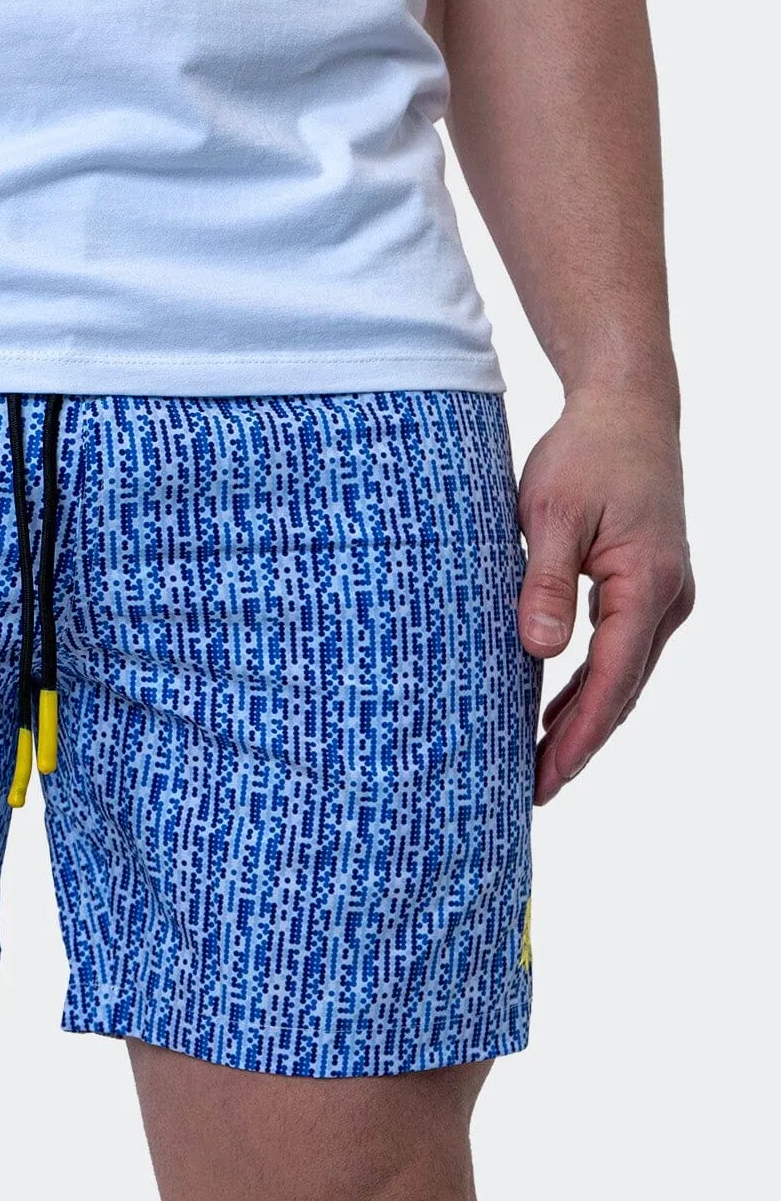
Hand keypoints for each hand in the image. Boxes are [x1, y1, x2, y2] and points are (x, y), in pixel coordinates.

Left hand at [516, 387, 693, 803]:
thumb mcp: (549, 514)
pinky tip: (556, 714)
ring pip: (624, 677)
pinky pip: (622, 652)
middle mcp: (667, 598)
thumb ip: (545, 584)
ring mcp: (665, 594)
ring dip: (585, 721)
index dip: (577, 736)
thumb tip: (539, 653)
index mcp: (646, 584)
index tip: (544, 777)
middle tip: (532, 793)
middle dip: (578, 745)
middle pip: (622, 691)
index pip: (611, 681)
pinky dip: (592, 687)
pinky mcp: (650, 586)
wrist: (627, 407)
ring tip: (539, 767)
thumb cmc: (585, 453)